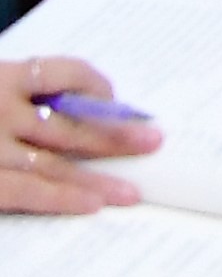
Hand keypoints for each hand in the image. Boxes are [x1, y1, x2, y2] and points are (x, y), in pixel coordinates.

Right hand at [2, 60, 153, 214]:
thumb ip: (23, 92)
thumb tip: (83, 103)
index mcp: (5, 77)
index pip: (66, 73)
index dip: (96, 87)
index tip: (117, 103)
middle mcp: (1, 111)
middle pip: (69, 123)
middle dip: (115, 135)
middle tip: (152, 142)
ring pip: (53, 163)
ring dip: (97, 178)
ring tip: (132, 191)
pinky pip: (24, 191)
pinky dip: (59, 198)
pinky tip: (91, 203)